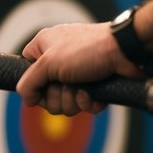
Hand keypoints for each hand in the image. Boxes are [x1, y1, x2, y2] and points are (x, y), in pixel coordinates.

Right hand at [16, 22, 141, 115]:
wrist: (127, 52)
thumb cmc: (88, 49)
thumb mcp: (48, 62)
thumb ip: (29, 81)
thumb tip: (25, 98)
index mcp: (45, 47)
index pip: (27, 73)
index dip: (32, 86)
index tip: (42, 88)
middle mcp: (60, 60)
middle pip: (45, 93)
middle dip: (57, 97)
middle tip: (67, 86)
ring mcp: (78, 74)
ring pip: (64, 102)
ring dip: (73, 100)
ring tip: (83, 88)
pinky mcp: (94, 86)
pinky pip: (83, 105)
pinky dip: (88, 103)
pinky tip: (94, 93)